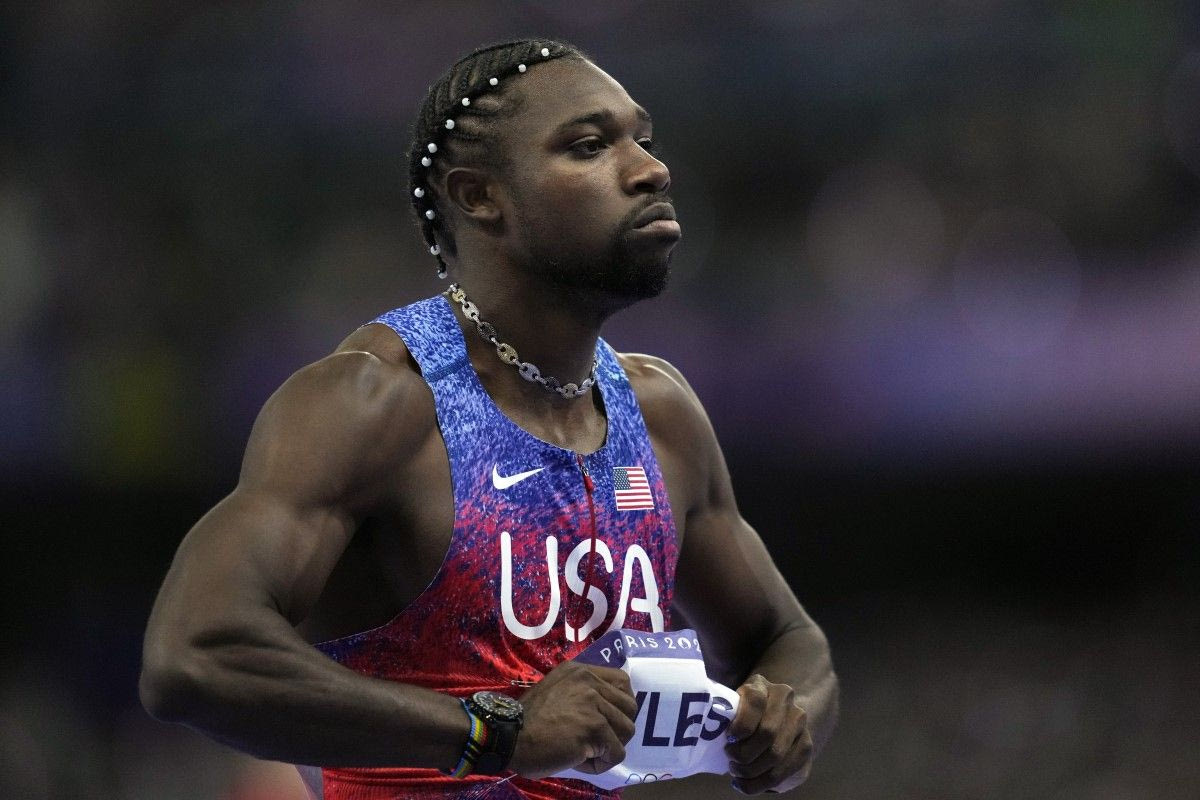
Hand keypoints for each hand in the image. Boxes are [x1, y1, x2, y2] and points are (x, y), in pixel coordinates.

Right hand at [508, 661, 637, 778]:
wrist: (509, 736)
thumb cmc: (527, 720)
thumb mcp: (555, 690)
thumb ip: (580, 692)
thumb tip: (606, 711)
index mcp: (580, 671)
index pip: (623, 681)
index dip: (621, 703)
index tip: (609, 718)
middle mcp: (589, 682)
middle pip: (630, 706)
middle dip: (618, 728)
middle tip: (597, 740)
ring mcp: (593, 704)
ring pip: (627, 730)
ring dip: (610, 747)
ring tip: (586, 752)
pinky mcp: (595, 728)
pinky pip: (616, 753)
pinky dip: (601, 764)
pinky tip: (580, 761)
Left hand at [725, 674, 813, 793]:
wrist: (775, 718)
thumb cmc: (740, 717)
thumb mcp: (732, 709)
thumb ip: (726, 717)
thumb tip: (715, 737)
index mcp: (761, 685)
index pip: (754, 701)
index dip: (740, 725)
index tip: (728, 739)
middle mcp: (784, 699)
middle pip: (767, 732)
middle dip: (745, 753)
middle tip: (731, 762)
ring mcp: (799, 721)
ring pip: (776, 754)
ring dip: (752, 771)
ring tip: (737, 773)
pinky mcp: (807, 745)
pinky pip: (785, 771)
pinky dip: (761, 783)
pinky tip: (746, 784)